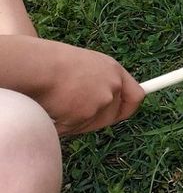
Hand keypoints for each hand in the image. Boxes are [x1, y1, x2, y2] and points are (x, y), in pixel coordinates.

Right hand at [25, 38, 142, 135]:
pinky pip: (72, 129)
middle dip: (94, 120)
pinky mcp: (86, 114)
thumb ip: (98, 82)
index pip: (136, 96)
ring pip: (90, 125)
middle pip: (112, 116)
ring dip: (73, 122)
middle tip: (72, 114)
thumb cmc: (51, 63)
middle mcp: (113, 85)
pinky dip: (59, 125)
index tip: (120, 115)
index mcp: (113, 71)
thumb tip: (103, 101)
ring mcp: (101, 101)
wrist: (36, 66)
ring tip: (55, 104)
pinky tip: (49, 110)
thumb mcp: (84, 66)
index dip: (128, 108)